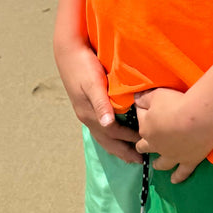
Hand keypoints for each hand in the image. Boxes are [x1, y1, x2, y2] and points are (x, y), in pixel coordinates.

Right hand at [54, 39, 140, 163]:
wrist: (68, 51)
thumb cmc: (83, 64)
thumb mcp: (93, 82)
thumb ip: (101, 103)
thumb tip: (108, 125)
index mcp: (90, 113)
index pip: (113, 133)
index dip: (129, 141)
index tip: (145, 147)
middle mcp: (87, 116)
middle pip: (107, 140)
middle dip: (122, 151)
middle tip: (139, 161)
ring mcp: (85, 112)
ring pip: (102, 136)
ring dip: (116, 146)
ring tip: (128, 154)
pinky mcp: (86, 105)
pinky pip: (99, 127)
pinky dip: (109, 136)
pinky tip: (115, 135)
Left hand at [134, 88, 212, 183]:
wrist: (197, 119)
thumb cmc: (176, 104)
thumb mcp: (156, 95)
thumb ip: (144, 98)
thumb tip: (135, 99)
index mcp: (146, 128)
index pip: (140, 119)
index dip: (144, 113)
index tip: (147, 108)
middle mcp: (155, 145)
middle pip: (144, 146)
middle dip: (143, 144)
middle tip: (145, 144)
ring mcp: (171, 155)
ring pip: (161, 162)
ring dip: (157, 163)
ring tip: (155, 165)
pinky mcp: (187, 161)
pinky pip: (182, 172)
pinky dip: (178, 177)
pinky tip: (175, 181)